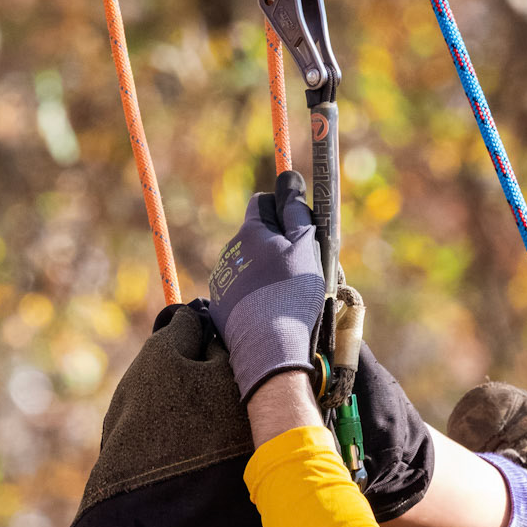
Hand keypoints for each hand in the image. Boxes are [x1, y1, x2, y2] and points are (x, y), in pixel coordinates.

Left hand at [208, 172, 326, 402]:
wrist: (268, 347)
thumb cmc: (291, 294)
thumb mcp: (305, 248)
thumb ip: (297, 213)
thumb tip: (289, 179)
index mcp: (251, 232)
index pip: (262, 203)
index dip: (281, 212)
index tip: (296, 230)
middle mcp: (231, 251)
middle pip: (254, 237)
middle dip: (273, 246)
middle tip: (296, 270)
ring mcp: (223, 280)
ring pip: (246, 266)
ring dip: (262, 273)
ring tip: (282, 298)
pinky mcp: (221, 308)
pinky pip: (238, 294)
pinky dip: (252, 299)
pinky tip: (268, 314)